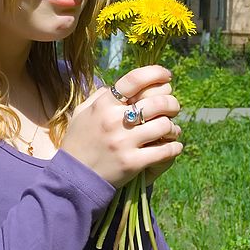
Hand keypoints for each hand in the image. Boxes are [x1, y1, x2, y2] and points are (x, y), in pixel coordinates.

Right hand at [61, 66, 182, 187]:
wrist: (74, 176)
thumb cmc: (79, 141)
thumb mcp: (82, 113)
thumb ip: (101, 96)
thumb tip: (124, 86)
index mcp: (103, 105)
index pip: (134, 80)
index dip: (155, 73)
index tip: (166, 76)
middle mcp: (114, 121)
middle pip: (158, 102)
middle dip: (172, 103)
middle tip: (173, 107)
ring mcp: (124, 142)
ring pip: (164, 126)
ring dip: (173, 127)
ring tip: (171, 130)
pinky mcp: (133, 163)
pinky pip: (165, 151)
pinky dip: (174, 147)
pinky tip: (173, 146)